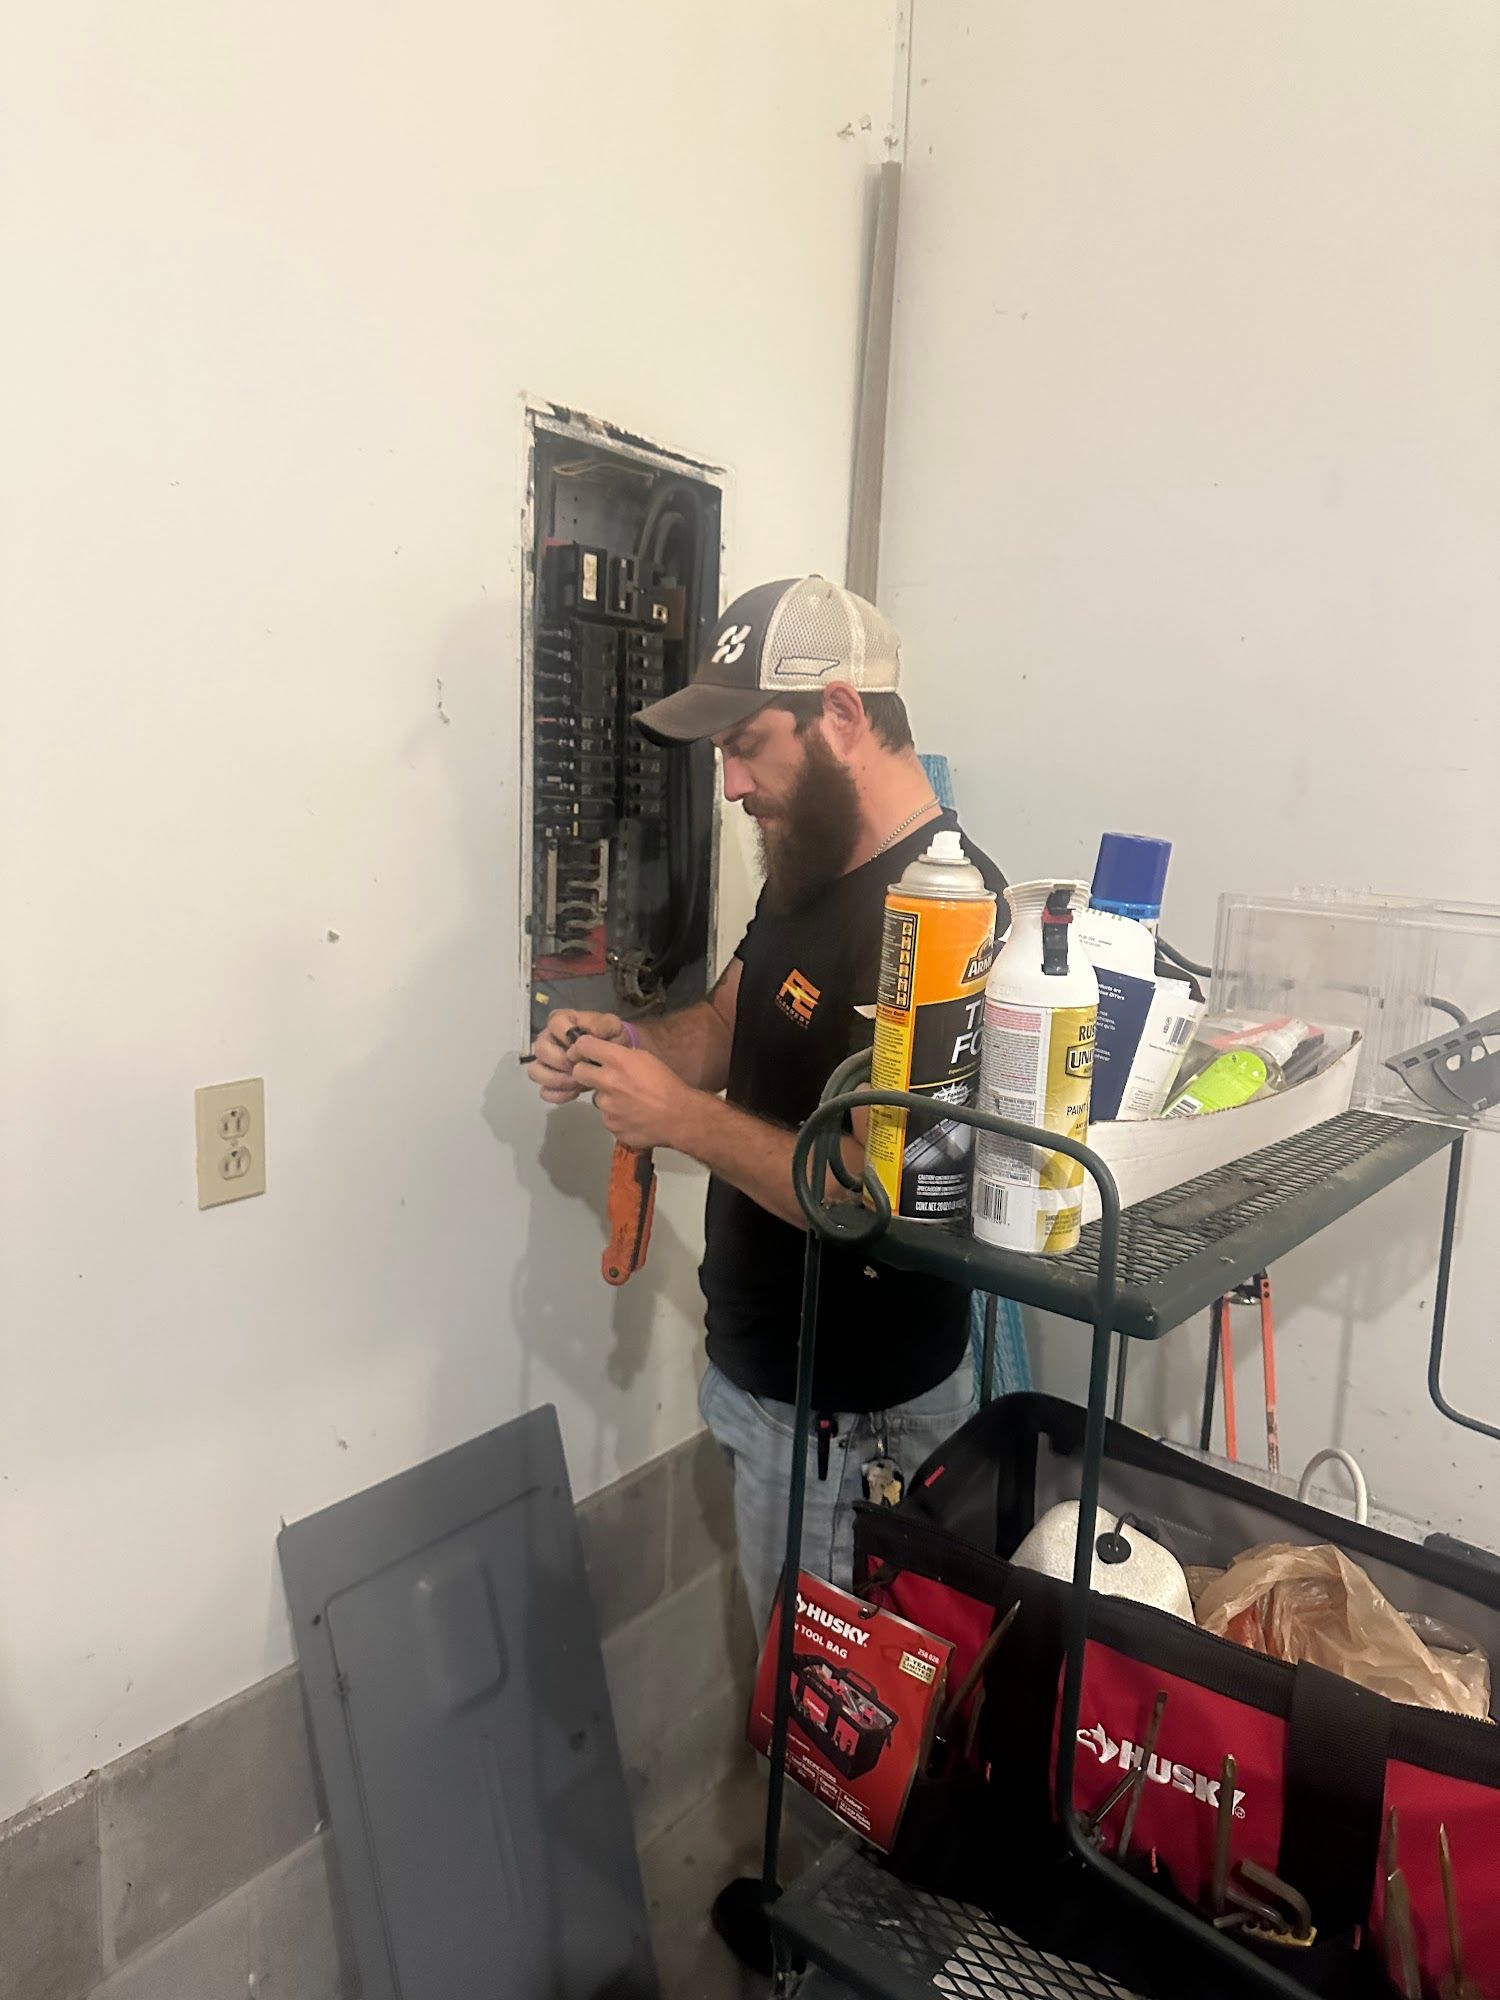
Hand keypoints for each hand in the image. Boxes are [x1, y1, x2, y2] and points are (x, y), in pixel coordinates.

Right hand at [526, 1008, 626, 1104]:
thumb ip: (602, 1025)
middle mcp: (548, 1039)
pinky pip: (544, 1091)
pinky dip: (558, 1094)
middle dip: (561, 1062)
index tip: (581, 1046)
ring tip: (578, 1083)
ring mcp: (545, 1061)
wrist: (613, 1057)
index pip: (554, 1023)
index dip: (567, 1036)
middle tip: (579, 1068)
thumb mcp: (612, 1026)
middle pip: (541, 1049)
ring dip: (557, 1080)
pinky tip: (575, 1093)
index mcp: (562, 1021)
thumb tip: (590, 1032)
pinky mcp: (548, 1081)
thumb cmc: (609, 1037)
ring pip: (536, 1071)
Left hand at [570, 1036, 693, 1151]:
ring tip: (629, 1102)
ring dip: (607, 1098)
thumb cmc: (666, 1084)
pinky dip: (616, 1116)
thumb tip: (603, 1055)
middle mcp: (608, 1082)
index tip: (583, 1052)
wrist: (679, 1117)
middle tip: (599, 1076)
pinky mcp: (610, 1126)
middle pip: (578, 1072)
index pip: (583, 1045)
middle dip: (585, 1072)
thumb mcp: (646, 1059)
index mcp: (619, 1060)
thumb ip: (621, 1056)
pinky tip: (632, 1116)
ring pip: (596, 1098)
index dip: (581, 1048)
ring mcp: (607, 1107)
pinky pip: (607, 1117)